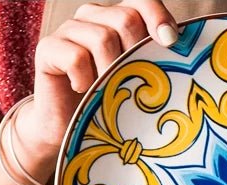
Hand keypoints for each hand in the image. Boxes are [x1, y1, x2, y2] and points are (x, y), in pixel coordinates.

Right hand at [21, 0, 178, 167]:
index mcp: (115, 18)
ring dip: (109, 73)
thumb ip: (151, 59)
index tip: (170, 41)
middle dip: (134, 54)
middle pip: (125, 19)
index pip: (141, 1)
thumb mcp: (134, 80)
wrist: (65, 130)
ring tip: (103, 92)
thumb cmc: (105, 106)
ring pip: (102, 38)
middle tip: (128, 82)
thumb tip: (179, 48)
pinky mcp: (48, 48)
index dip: (157, 16)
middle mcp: (91, 17)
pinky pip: (76, 57)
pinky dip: (84, 80)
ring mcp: (68, 30)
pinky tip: (82, 92)